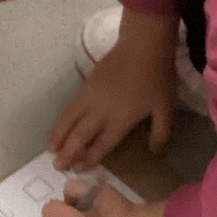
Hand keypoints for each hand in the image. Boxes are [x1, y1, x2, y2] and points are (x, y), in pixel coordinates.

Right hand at [49, 20, 177, 170]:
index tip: (79, 168)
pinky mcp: (85, 85)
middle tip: (57, 166)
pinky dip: (60, 120)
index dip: (90, 158)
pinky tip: (58, 127)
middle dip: (68, 152)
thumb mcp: (166, 108)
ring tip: (50, 150)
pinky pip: (69, 107)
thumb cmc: (156, 78)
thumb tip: (154, 151)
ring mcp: (90, 97)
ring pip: (68, 121)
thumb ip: (160, 132)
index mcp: (121, 120)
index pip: (102, 144)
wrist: (142, 47)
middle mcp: (101, 111)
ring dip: (58, 137)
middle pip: (80, 135)